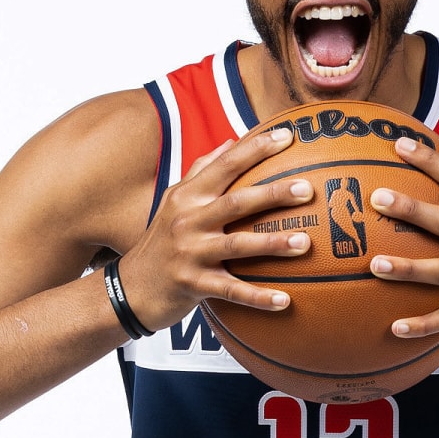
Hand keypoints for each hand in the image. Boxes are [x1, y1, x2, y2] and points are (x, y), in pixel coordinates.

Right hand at [114, 128, 311, 329]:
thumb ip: (202, 171)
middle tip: (307, 189)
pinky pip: (231, 291)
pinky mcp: (193, 285)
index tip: (287, 136)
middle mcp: (188, 220)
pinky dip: (258, 298)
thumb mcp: (174, 201)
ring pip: (237, 246)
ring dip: (272, 244)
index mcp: (189, 196)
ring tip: (305, 242)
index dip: (256, 149)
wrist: (130, 288)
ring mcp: (190, 253)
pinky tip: (285, 301)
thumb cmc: (160, 241)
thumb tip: (231, 141)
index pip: (225, 165)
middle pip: (236, 203)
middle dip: (273, 194)